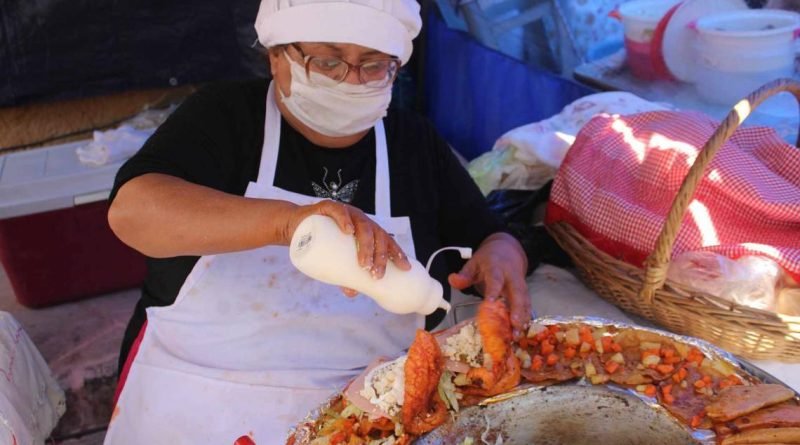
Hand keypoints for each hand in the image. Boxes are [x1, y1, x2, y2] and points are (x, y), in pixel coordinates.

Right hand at [285, 200, 411, 281]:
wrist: (296, 226)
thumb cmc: (322, 243)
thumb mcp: (335, 261)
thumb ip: (345, 274)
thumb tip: (353, 293)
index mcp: (367, 230)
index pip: (386, 240)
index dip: (396, 252)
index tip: (405, 267)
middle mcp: (360, 220)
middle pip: (377, 235)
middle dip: (380, 255)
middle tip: (376, 274)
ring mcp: (346, 212)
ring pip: (362, 225)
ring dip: (366, 244)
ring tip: (363, 262)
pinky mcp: (328, 208)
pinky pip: (339, 211)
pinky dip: (344, 220)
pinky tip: (348, 231)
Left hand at [448, 232, 530, 338]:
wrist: (508, 250)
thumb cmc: (488, 260)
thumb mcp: (474, 263)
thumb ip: (464, 274)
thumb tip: (453, 280)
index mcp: (497, 268)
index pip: (495, 279)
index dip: (493, 291)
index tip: (490, 303)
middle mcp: (512, 277)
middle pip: (517, 292)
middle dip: (517, 309)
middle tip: (514, 324)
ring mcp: (521, 285)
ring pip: (525, 301)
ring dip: (523, 318)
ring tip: (517, 334)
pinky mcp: (525, 293)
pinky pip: (528, 306)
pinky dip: (526, 319)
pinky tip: (521, 332)